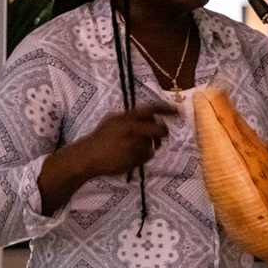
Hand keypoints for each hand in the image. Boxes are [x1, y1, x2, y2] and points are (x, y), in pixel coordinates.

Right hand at [37, 104, 174, 214]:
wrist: (89, 156)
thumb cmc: (100, 138)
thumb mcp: (113, 121)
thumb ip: (130, 118)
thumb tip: (149, 118)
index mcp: (127, 117)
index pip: (152, 110)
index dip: (167, 110)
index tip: (178, 112)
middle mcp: (133, 129)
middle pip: (160, 129)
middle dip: (163, 133)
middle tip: (160, 136)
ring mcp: (135, 145)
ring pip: (153, 144)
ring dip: (150, 145)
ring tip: (136, 147)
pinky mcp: (135, 158)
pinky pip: (148, 156)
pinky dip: (144, 156)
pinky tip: (132, 156)